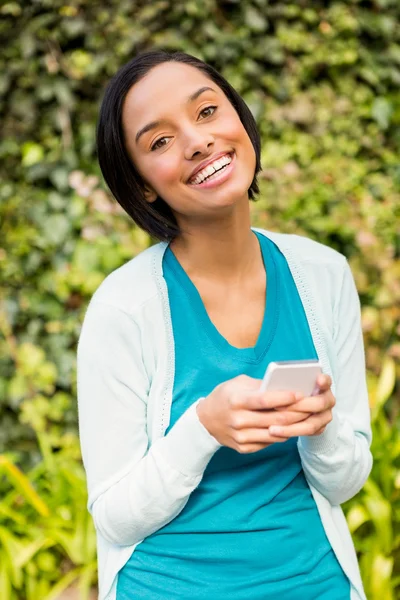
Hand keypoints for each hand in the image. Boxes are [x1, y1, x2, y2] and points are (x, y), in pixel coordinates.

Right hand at [196, 375, 311, 453]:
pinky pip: (269, 442)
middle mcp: (238, 420)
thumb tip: (282, 386)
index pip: (264, 400)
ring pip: (275, 433)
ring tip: (305, 417)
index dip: (284, 398)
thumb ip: (259, 385)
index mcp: (236, 401)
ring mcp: (241, 437)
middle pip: (274, 419)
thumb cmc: (225, 397)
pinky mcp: (244, 448)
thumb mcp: (237, 384)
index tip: (300, 393)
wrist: (205, 421)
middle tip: (310, 406)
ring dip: (293, 426)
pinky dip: (282, 434)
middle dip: (296, 413)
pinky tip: (289, 427)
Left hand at [268, 374, 334, 438]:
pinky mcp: (320, 428)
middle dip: (297, 406)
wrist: (296, 406)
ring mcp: (325, 415)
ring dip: (290, 427)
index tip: (318, 379)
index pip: (326, 380)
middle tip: (276, 407)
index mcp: (322, 384)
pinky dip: (290, 433)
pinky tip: (276, 432)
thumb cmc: (290, 390)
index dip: (323, 381)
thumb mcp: (288, 384)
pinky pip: (305, 433)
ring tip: (271, 428)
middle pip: (318, 404)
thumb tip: (272, 386)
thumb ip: (287, 384)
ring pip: (310, 424)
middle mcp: (327, 400)